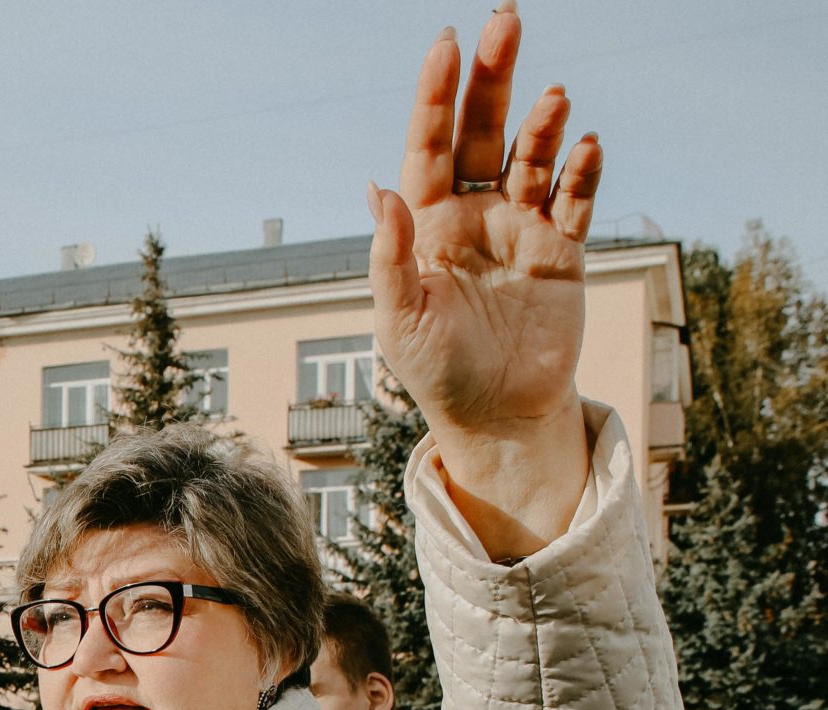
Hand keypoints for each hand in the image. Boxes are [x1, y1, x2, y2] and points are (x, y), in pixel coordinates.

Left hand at [369, 2, 598, 557]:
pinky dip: (582, 170)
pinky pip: (575, 200)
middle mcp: (472, 215)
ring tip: (552, 98)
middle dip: (492, 78)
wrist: (494, 416)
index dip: (435, 94)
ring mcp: (520, 228)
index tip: (446, 42)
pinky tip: (585, 145)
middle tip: (504, 20)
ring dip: (541, 124)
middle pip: (481, 131)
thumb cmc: (435, 371)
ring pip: (532, 158)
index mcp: (425, 224)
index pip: (427, 145)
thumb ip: (390, 257)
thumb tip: (379, 190)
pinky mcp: (561, 251)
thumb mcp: (400, 319)